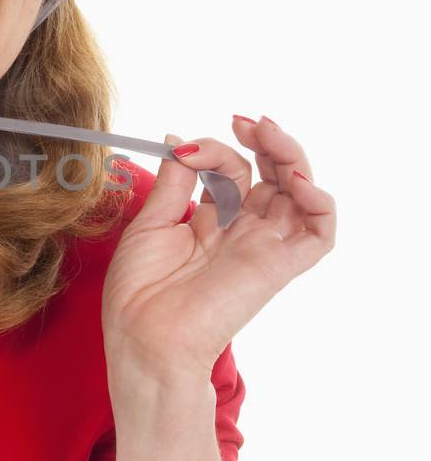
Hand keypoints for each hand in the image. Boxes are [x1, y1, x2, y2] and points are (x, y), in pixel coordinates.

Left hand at [101, 115, 336, 376]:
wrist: (144, 338)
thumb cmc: (139, 292)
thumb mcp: (151, 223)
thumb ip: (174, 182)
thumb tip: (179, 138)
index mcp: (214, 222)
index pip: (232, 171)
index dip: (214, 150)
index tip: (185, 149)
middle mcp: (244, 231)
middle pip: (274, 176)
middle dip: (266, 142)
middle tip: (246, 122)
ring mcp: (264, 247)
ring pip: (301, 194)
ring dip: (292, 157)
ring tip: (268, 135)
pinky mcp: (279, 266)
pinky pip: (320, 233)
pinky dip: (319, 202)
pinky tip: (296, 180)